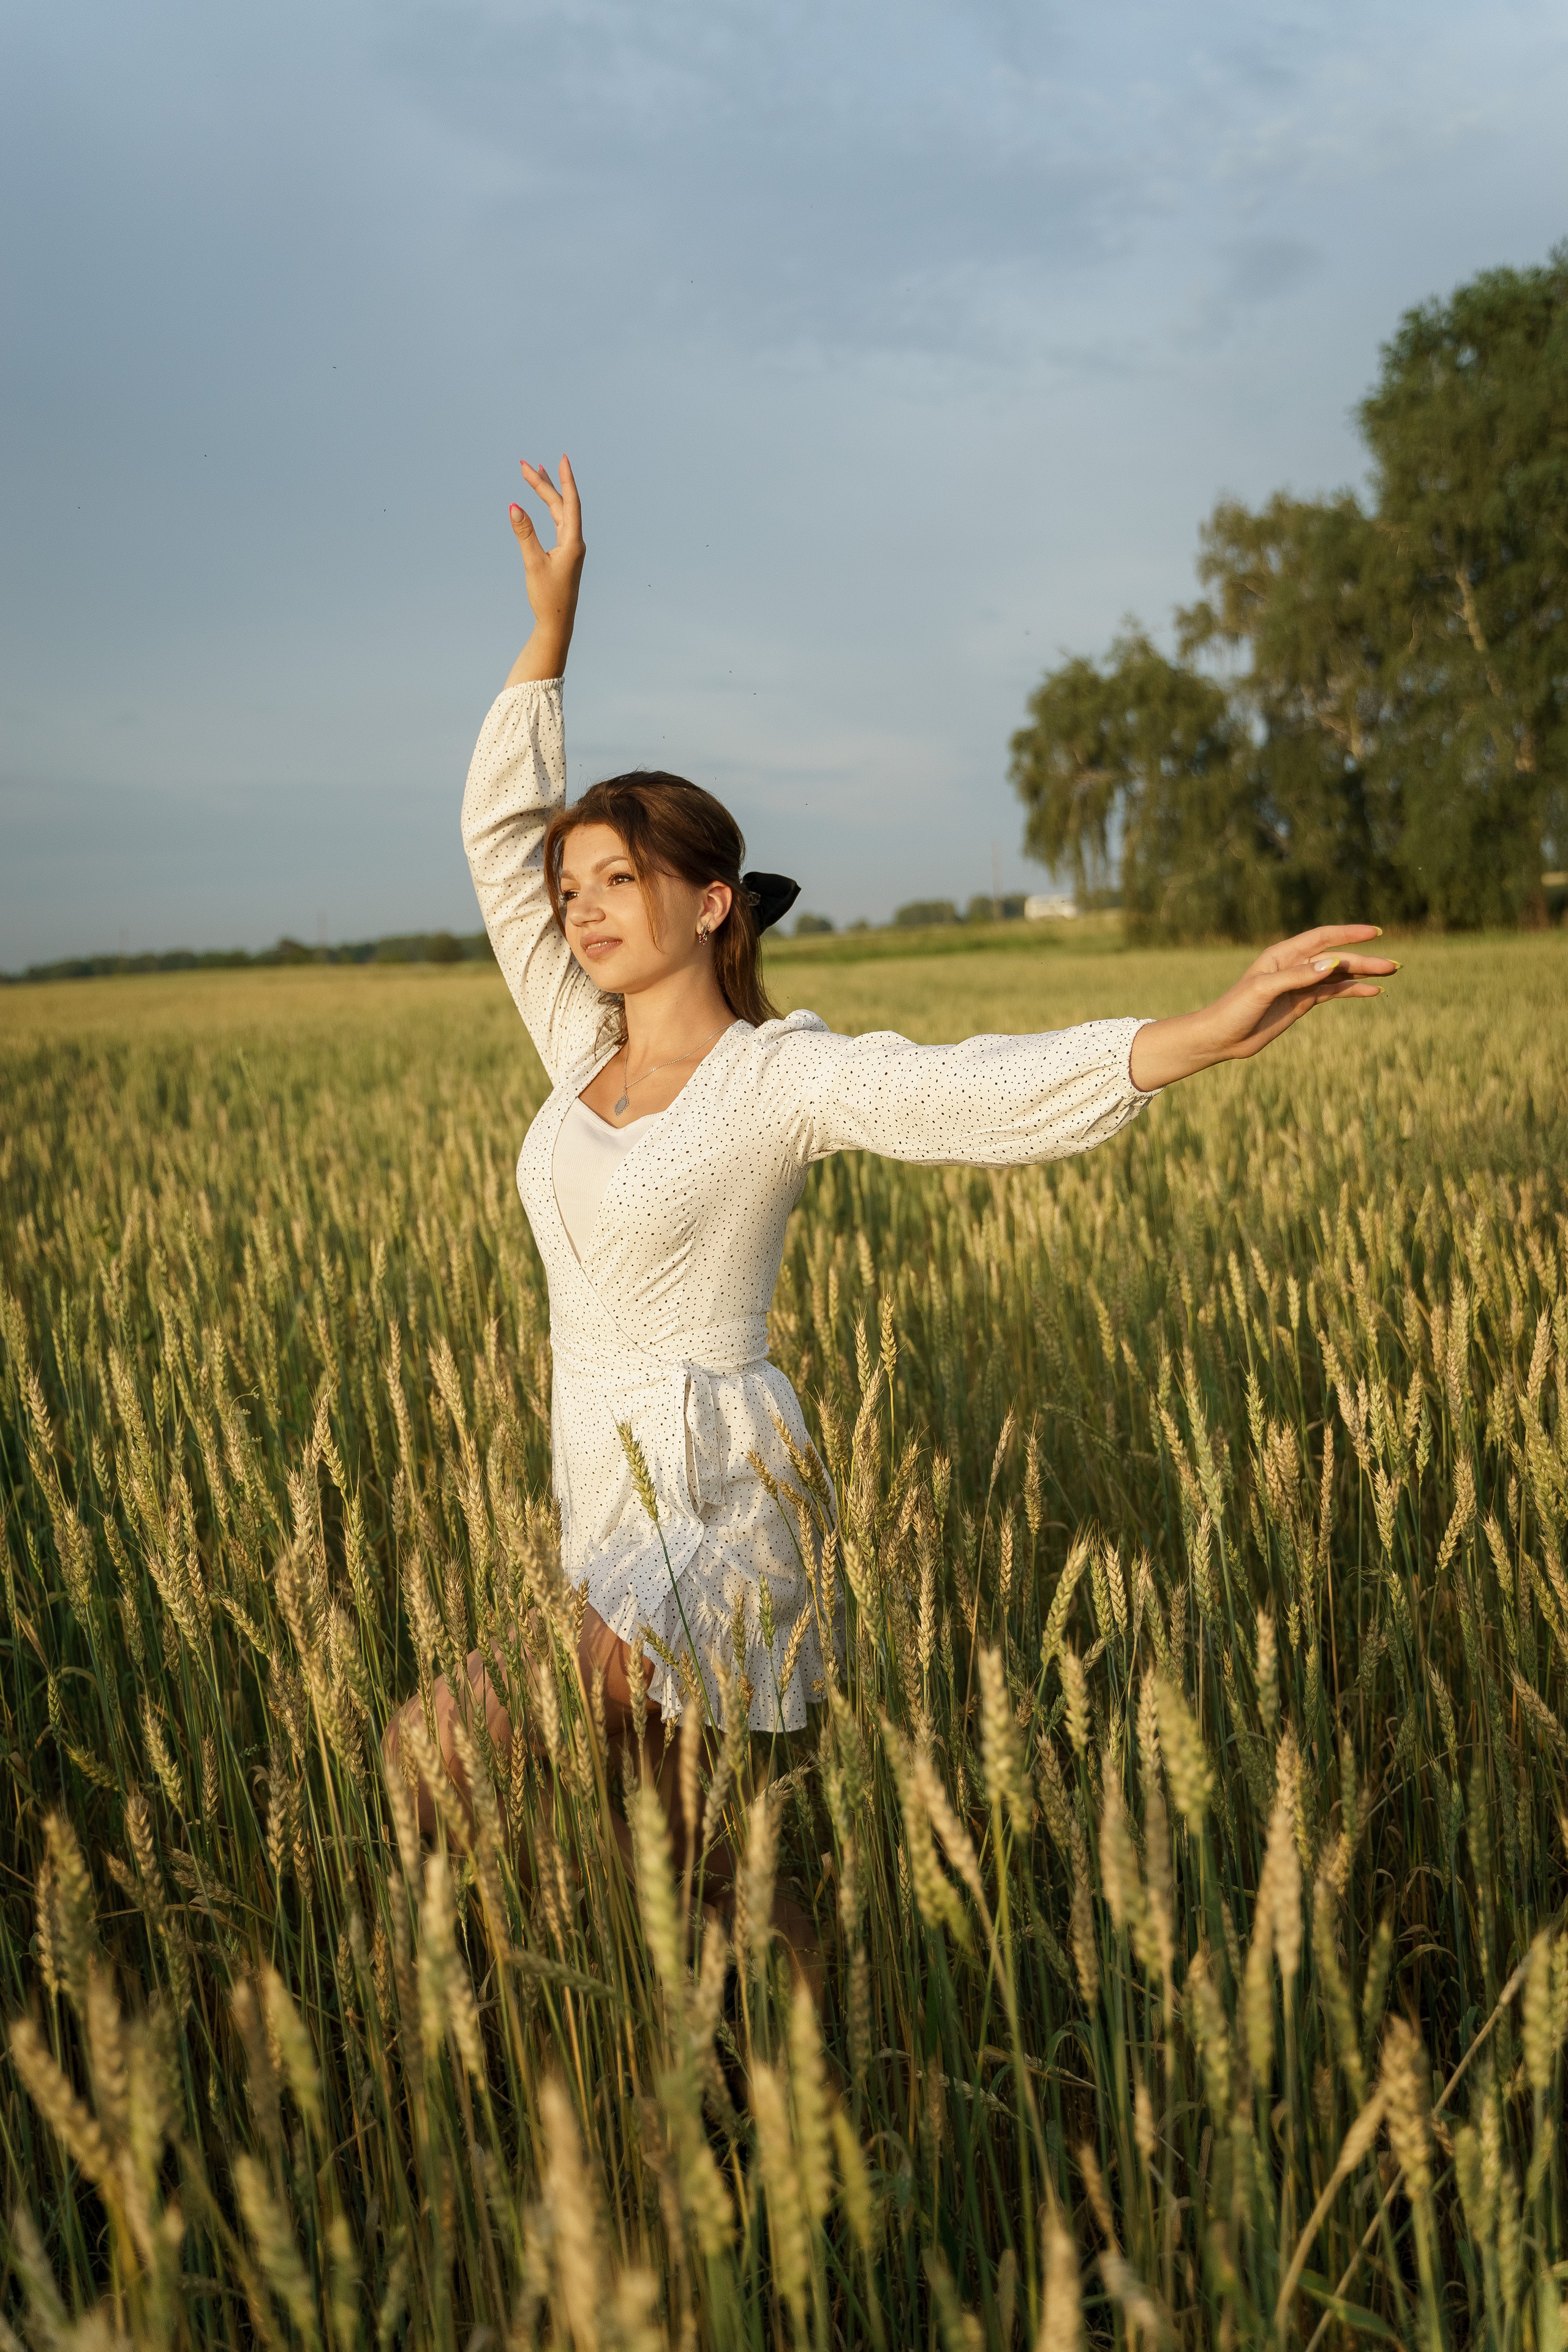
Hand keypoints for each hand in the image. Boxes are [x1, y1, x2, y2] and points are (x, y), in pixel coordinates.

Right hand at [504, 455, 584, 685]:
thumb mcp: (533, 563)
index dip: (565, 480)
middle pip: (560, 504)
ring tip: (534, 473)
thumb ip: (524, 534)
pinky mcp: (563, 553)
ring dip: (546, 493)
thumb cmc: (547, 597)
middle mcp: (574, 541)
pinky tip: (540, 502)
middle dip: (543, 483)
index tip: (562, 458)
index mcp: (573, 542)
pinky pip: (556, 523)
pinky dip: (548, 509)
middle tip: (524, 465)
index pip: (570, 503)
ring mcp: (570, 547)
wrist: (557, 622)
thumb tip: (514, 507)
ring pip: (558, 512)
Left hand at [1127, 924, 1398, 1091]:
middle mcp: (1294, 966)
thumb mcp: (1264, 990)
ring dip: (1362, 974)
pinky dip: (1351, 990)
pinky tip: (1371, 991)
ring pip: (1337, 974)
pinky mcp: (1301, 1002)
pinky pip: (1332, 992)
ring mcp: (1299, 984)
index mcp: (1283, 955)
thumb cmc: (1235, 1010)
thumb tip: (1331, 963)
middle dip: (1364, 960)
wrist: (1221, 1038)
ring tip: (1390, 973)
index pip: (1322, 938)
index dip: (1349, 933)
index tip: (1375, 932)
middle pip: (1336, 958)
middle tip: (1393, 966)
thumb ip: (1297, 976)